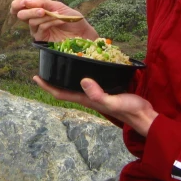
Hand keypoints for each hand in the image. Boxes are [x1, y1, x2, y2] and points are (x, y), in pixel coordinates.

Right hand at [9, 0, 97, 41]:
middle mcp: (34, 20)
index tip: (23, 3)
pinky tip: (59, 20)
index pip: (18, 7)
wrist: (81, 31)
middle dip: (30, 11)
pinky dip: (50, 22)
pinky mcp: (42, 39)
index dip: (16, 5)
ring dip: (44, 17)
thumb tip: (28, 2)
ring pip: (32, 22)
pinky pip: (41, 28)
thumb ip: (42, 3)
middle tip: (42, 11)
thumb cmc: (70, 17)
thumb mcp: (56, 6)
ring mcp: (37, 30)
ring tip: (56, 15)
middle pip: (21, 15)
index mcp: (35, 10)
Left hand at [33, 76, 157, 136]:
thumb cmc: (130, 110)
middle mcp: (88, 97)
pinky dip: (80, 73)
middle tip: (44, 67)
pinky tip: (83, 66)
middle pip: (65, 89)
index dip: (47, 86)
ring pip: (75, 85)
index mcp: (87, 99)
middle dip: (53, 80)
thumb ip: (99, 94)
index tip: (35, 77)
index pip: (62, 93)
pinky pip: (88, 81)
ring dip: (65, 76)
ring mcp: (96, 94)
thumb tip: (83, 81)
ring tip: (59, 64)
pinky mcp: (105, 89)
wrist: (145, 116)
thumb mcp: (115, 101)